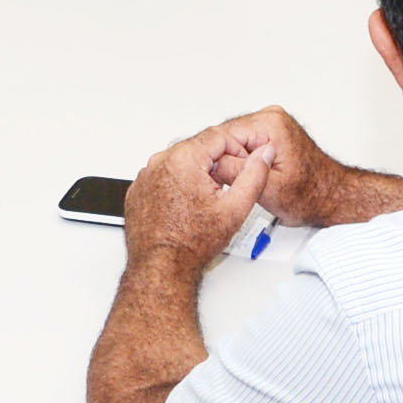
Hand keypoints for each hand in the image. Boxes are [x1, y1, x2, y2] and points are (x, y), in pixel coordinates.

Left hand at [125, 128, 269, 266]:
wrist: (162, 266)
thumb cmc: (191, 243)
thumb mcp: (236, 207)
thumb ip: (255, 174)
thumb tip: (264, 155)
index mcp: (184, 158)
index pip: (218, 135)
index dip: (238, 147)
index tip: (244, 162)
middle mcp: (160, 162)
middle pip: (197, 148)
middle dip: (215, 162)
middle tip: (225, 187)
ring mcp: (146, 176)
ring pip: (179, 162)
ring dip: (195, 174)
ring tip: (204, 201)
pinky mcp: (138, 190)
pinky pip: (162, 177)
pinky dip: (176, 185)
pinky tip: (185, 206)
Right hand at [187, 104, 345, 227]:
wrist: (332, 197)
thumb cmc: (311, 195)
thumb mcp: (268, 190)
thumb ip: (237, 173)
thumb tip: (211, 163)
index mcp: (271, 124)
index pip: (223, 134)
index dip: (215, 159)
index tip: (219, 179)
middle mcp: (272, 117)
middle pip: (226, 135)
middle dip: (223, 160)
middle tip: (233, 183)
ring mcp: (272, 124)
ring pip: (233, 141)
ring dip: (232, 161)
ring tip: (245, 180)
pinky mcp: (271, 134)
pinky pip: (244, 144)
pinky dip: (241, 161)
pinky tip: (251, 175)